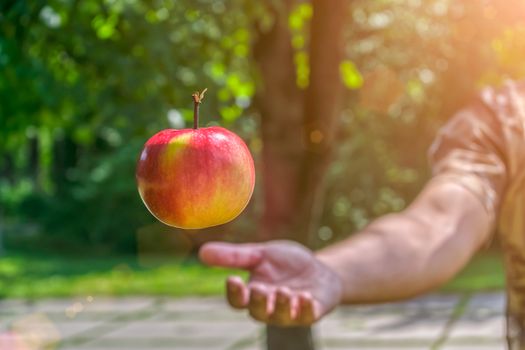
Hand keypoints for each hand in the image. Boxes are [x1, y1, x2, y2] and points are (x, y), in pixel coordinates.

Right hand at [199, 240, 342, 325]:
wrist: (319, 269)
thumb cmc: (286, 264)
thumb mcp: (261, 254)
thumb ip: (234, 256)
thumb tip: (201, 251)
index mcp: (253, 293)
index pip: (238, 300)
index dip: (234, 293)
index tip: (232, 279)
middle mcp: (269, 307)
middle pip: (257, 312)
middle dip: (258, 302)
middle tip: (259, 288)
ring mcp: (290, 312)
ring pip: (281, 317)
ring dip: (281, 305)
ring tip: (284, 290)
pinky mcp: (311, 313)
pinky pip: (306, 316)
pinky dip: (305, 308)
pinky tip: (305, 296)